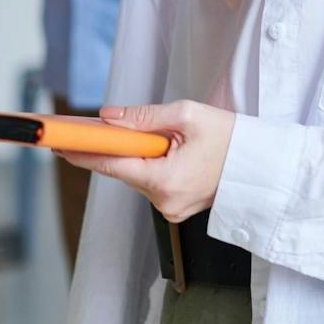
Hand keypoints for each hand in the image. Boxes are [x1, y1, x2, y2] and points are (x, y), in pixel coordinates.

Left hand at [57, 100, 234, 223]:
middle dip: (110, 147)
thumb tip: (109, 117)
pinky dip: (148, 162)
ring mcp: (171, 207)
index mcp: (164, 181)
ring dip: (134, 153)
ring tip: (141, 132)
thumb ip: (144, 116)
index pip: (112, 165)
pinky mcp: (177, 205)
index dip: (83, 152)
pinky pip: (152, 180)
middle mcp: (164, 201)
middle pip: (123, 169)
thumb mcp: (188, 116)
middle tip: (88, 127)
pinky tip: (154, 147)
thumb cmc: (233, 140)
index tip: (58, 143)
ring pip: (138, 174)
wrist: (265, 167)